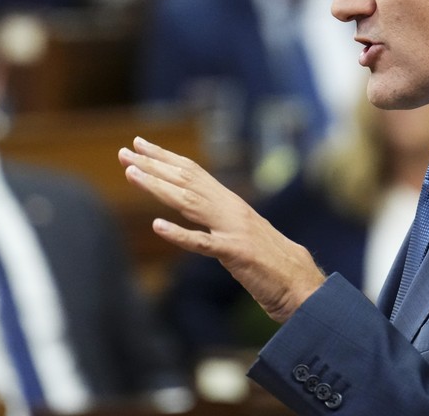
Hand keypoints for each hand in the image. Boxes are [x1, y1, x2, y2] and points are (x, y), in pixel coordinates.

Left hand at [119, 137, 325, 321]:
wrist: (303, 284)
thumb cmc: (274, 265)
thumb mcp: (242, 237)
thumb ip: (221, 225)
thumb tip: (200, 216)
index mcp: (232, 205)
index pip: (194, 173)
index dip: (165, 157)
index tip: (140, 145)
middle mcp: (232, 210)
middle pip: (186, 181)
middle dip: (153, 165)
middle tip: (125, 152)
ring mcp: (234, 230)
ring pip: (189, 202)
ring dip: (158, 187)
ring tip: (132, 174)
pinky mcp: (237, 254)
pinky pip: (204, 244)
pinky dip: (180, 234)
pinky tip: (158, 226)